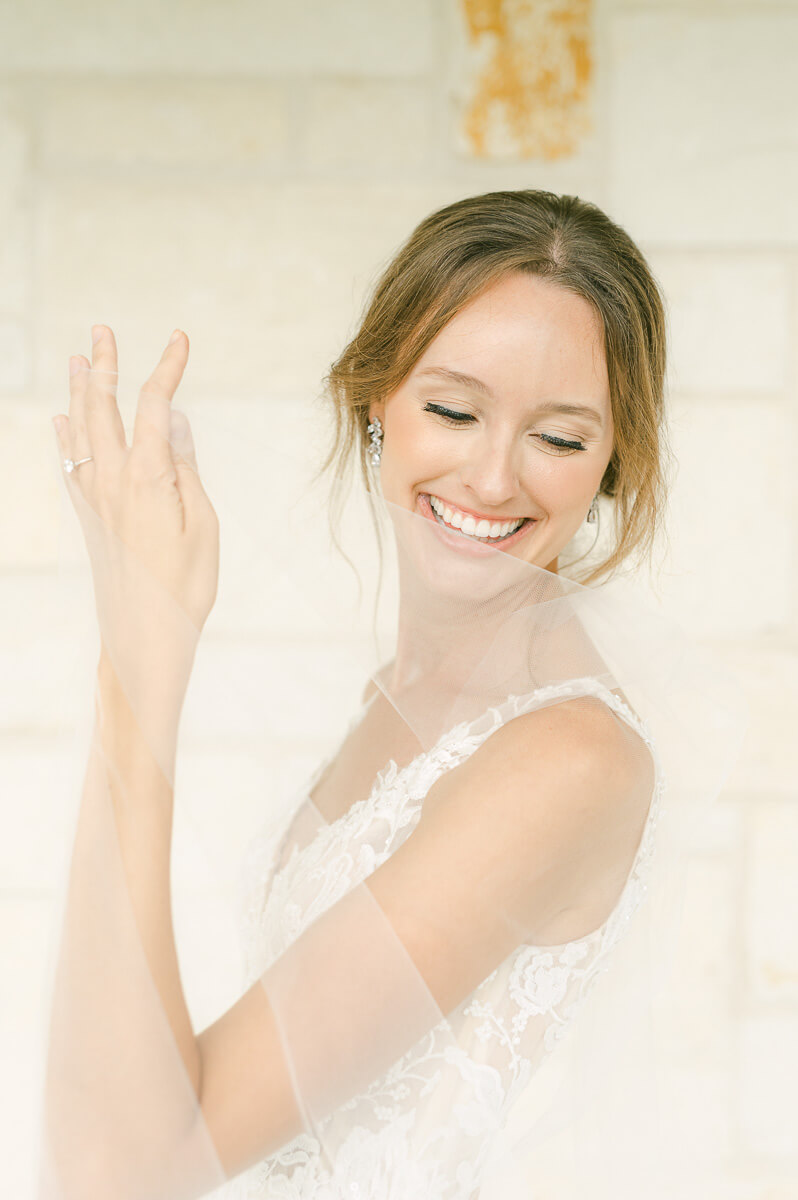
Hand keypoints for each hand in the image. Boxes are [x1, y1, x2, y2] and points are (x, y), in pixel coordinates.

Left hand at [53, 327, 219, 675]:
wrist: (144, 636)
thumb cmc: (186, 586)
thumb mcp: (202, 524)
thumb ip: (184, 466)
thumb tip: (171, 419)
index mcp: (147, 477)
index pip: (152, 406)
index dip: (165, 367)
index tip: (179, 338)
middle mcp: (112, 481)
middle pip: (103, 409)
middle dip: (106, 366)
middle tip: (102, 330)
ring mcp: (95, 500)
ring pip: (80, 432)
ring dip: (80, 393)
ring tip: (79, 361)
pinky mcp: (90, 519)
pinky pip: (70, 465)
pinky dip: (65, 437)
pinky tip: (61, 421)